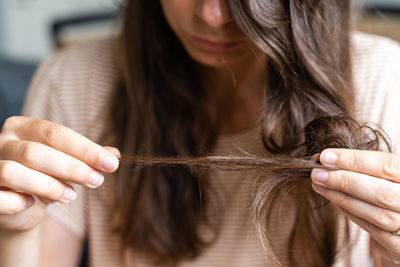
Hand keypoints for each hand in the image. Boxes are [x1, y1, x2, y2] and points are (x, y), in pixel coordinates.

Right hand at [0, 116, 118, 231]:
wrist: (17, 206)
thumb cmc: (45, 178)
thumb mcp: (68, 165)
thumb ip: (87, 158)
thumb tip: (114, 155)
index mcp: (22, 127)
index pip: (55, 133)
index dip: (85, 149)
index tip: (111, 164)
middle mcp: (2, 142)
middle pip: (37, 151)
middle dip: (72, 167)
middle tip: (97, 181)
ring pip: (15, 172)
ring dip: (49, 185)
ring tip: (72, 196)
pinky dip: (17, 202)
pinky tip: (33, 204)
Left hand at [311, 149, 399, 262]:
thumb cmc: (393, 188)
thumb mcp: (386, 174)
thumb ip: (363, 167)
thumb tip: (324, 159)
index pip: (388, 165)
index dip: (355, 160)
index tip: (325, 156)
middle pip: (382, 193)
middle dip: (344, 181)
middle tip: (316, 173)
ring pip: (377, 214)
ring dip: (342, 198)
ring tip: (319, 185)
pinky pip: (373, 230)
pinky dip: (350, 213)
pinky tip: (333, 200)